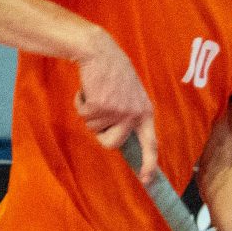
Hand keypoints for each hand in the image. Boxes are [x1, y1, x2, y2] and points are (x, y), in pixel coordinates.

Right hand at [75, 33, 158, 181]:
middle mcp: (134, 115)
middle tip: (96, 114)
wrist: (98, 51)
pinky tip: (88, 88)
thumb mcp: (130, 95)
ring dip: (89, 113)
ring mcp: (117, 111)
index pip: (151, 144)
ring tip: (96, 92)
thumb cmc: (113, 72)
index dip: (149, 164)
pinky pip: (83, 115)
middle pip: (112, 144)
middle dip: (99, 134)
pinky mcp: (100, 106)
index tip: (146, 179)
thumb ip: (130, 116)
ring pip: (94, 128)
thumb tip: (122, 140)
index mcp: (146, 113)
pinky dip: (80, 103)